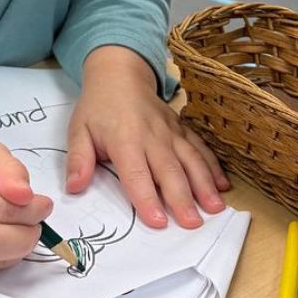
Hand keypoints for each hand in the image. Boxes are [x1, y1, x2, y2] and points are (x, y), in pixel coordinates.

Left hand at [66, 46, 229, 229]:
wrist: (120, 73)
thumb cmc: (98, 107)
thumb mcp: (79, 130)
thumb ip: (78, 160)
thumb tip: (74, 187)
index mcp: (124, 138)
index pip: (136, 173)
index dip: (147, 198)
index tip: (158, 222)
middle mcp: (152, 135)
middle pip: (169, 170)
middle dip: (182, 198)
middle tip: (193, 224)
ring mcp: (170, 131)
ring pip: (191, 159)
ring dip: (204, 184)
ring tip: (216, 208)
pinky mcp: (181, 128)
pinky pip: (200, 147)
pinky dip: (213, 165)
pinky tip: (223, 184)